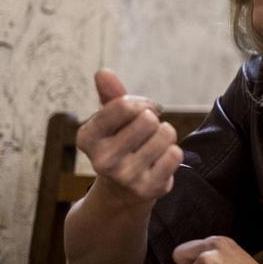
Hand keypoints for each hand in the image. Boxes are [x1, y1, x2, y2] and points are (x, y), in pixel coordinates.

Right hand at [76, 69, 182, 208]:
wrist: (122, 191)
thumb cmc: (119, 143)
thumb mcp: (111, 119)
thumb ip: (110, 94)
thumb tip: (103, 72)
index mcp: (87, 137)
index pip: (124, 105)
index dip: (141, 103)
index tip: (141, 111)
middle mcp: (102, 160)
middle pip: (148, 119)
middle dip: (153, 120)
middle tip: (146, 132)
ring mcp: (125, 177)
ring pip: (165, 134)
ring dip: (165, 135)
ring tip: (152, 146)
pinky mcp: (149, 189)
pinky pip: (175, 154)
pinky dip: (172, 153)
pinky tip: (158, 162)